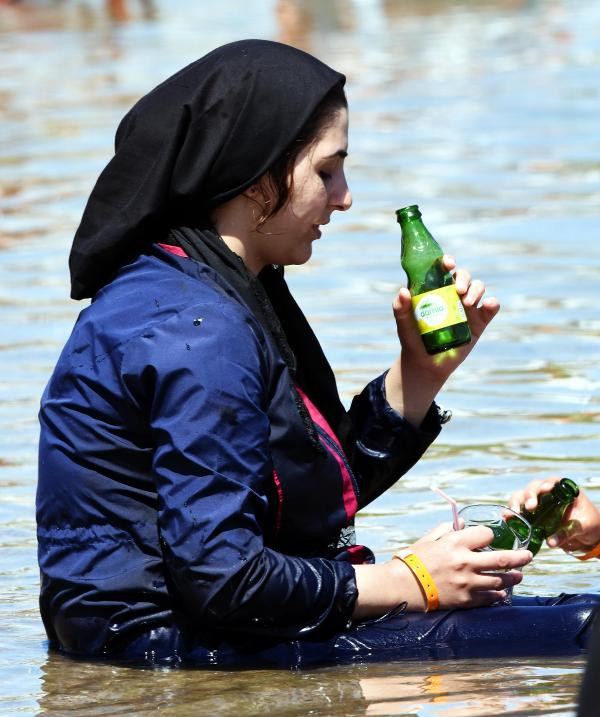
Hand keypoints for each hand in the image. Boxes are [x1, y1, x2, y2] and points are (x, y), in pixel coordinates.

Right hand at [352, 522, 531, 617]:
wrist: (405, 585)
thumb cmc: (415, 559)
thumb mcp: (430, 538)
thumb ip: (448, 529)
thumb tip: (462, 522)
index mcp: (456, 543)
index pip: (486, 534)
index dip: (489, 534)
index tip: (489, 537)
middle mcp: (466, 562)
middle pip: (502, 558)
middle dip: (519, 557)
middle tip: (529, 556)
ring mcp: (468, 583)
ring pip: (500, 580)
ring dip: (512, 577)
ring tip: (519, 575)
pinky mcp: (466, 600)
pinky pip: (489, 598)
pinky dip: (498, 594)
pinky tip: (502, 592)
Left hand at [385, 255, 499, 426]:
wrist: (425, 363)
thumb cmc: (412, 338)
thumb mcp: (402, 323)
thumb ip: (399, 307)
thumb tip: (403, 292)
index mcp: (436, 288)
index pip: (443, 269)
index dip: (448, 262)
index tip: (448, 264)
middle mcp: (453, 293)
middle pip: (464, 276)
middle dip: (464, 278)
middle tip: (458, 291)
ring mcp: (468, 307)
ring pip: (478, 288)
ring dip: (476, 290)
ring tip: (467, 303)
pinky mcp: (479, 321)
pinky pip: (490, 308)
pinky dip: (493, 304)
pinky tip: (488, 305)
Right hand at [509, 477, 599, 553]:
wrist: (585, 536)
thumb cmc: (588, 525)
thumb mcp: (581, 527)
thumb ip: (566, 533)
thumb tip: (550, 542)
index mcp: (564, 490)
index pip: (553, 481)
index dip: (547, 483)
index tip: (546, 490)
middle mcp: (548, 493)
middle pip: (534, 487)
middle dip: (529, 495)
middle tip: (530, 507)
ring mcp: (538, 502)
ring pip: (522, 496)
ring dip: (516, 503)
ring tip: (512, 513)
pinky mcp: (531, 513)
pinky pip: (518, 508)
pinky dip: (512, 512)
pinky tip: (507, 517)